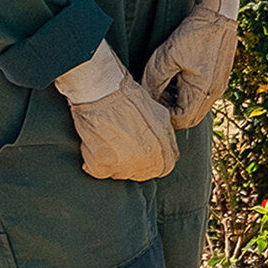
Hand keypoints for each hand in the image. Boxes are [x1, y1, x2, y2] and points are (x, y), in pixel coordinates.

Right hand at [54, 42, 179, 181]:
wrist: (102, 94)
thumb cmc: (130, 99)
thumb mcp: (160, 115)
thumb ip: (166, 137)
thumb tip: (167, 149)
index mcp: (160, 149)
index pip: (165, 167)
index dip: (158, 160)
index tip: (149, 154)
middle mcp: (142, 160)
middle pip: (145, 173)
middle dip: (139, 163)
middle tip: (128, 146)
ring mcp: (120, 165)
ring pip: (123, 173)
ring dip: (119, 163)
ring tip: (113, 141)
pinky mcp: (99, 166)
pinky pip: (102, 172)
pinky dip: (99, 162)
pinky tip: (100, 144)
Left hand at [141, 0, 241, 129]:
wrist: (219, 12)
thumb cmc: (193, 33)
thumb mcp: (165, 57)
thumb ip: (153, 81)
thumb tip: (145, 98)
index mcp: (203, 91)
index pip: (181, 120)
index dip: (163, 115)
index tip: (149, 101)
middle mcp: (215, 92)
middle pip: (189, 116)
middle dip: (170, 108)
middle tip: (155, 92)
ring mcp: (219, 85)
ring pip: (195, 105)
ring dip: (178, 99)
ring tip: (164, 82)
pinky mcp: (219, 76)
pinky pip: (201, 94)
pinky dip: (186, 91)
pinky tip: (177, 74)